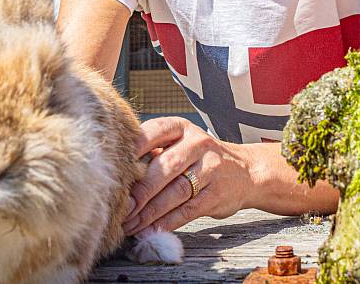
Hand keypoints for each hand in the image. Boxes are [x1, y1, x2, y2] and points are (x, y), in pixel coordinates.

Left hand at [122, 116, 254, 234]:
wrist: (246, 171)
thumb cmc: (199, 159)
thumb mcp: (180, 145)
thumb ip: (152, 155)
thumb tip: (117, 178)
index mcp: (181, 128)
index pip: (153, 133)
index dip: (131, 151)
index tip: (112, 171)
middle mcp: (198, 144)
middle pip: (164, 167)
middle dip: (139, 191)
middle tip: (120, 208)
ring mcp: (210, 168)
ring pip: (175, 192)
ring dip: (149, 212)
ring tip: (130, 225)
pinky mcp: (217, 194)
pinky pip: (187, 210)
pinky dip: (166, 223)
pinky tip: (150, 231)